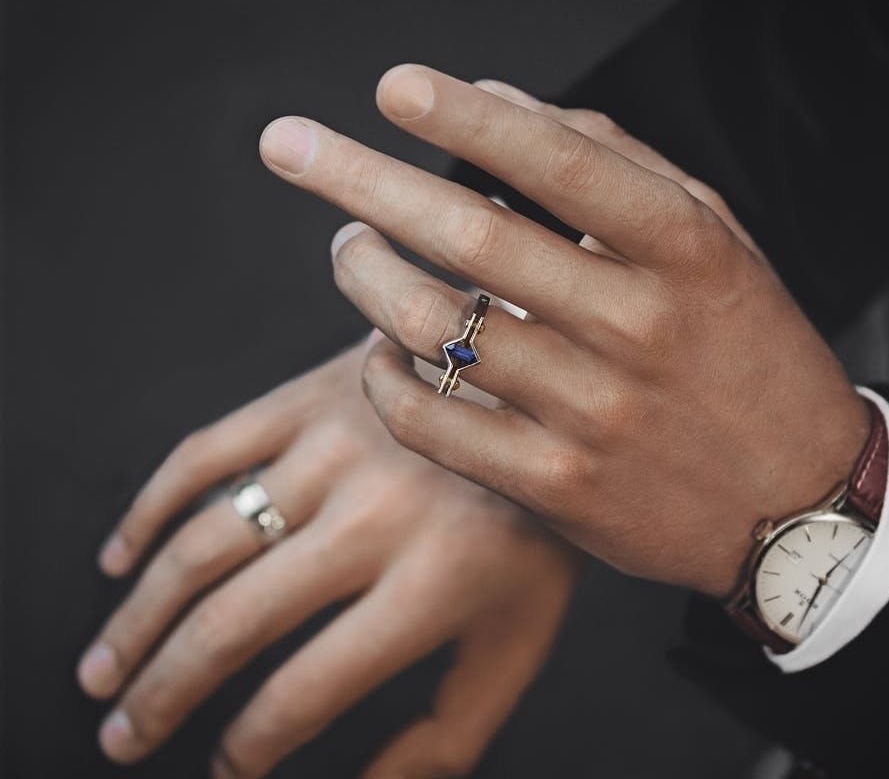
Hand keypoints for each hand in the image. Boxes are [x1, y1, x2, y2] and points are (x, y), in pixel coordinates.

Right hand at [78, 339, 575, 776]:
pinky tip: (119, 561)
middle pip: (233, 623)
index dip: (249, 748)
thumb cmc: (529, 528)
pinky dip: (147, 510)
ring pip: (202, 545)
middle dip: (164, 694)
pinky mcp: (308, 399)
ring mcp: (335, 449)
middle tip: (122, 737)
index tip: (225, 769)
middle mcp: (375, 517)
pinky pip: (202, 454)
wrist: (539, 393)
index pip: (307, 690)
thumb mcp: (520, 639)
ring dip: (138, 618)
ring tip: (103, 671)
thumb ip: (449, 733)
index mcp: (436, 586)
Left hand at [258, 65, 868, 597]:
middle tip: (293, 147)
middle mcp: (636, 327)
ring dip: (364, 275)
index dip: (464, 118)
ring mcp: (591, 413)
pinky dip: (384, 378)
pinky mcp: (554, 485)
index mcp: (684, 253)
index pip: (559, 163)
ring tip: (348, 248)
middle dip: (360, 179)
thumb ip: (618, 166)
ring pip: (434, 326)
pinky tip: (379, 351)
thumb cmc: (746, 355)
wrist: (797, 500)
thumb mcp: (719, 244)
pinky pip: (432, 422)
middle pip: (470, 235)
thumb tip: (503, 100)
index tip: (392, 89)